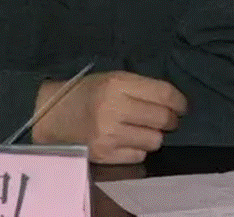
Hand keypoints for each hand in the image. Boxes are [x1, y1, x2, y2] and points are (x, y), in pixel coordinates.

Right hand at [32, 71, 186, 163]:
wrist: (51, 112)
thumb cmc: (86, 91)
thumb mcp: (111, 78)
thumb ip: (139, 87)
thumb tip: (173, 102)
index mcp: (116, 83)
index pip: (163, 93)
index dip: (179, 101)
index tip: (182, 106)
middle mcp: (114, 108)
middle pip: (163, 118)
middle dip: (170, 119)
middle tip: (166, 118)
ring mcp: (109, 134)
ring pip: (154, 140)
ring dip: (154, 134)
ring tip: (142, 128)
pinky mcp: (105, 154)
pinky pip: (139, 155)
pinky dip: (138, 148)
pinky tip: (127, 139)